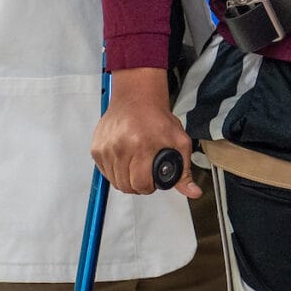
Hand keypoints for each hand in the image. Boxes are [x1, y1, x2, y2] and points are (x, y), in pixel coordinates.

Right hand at [90, 66, 199, 197]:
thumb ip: (184, 171)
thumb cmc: (157, 118)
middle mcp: (120, 148)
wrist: (136, 98)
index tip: (153, 179)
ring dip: (126, 178)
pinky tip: (125, 159)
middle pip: (126, 186)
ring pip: (114, 181)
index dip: (149, 186)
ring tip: (135, 164)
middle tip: (145, 173)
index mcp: (142, 146)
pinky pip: (105, 171)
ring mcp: (106, 148)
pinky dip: (115, 170)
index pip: (141, 184)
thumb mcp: (179, 142)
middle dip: (138, 184)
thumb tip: (194, 192)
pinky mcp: (96, 148)